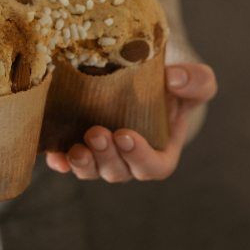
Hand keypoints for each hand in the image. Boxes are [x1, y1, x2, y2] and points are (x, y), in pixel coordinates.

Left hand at [45, 62, 216, 181]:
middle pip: (118, 171)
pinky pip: (66, 162)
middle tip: (97, 133)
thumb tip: (174, 78)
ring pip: (91, 171)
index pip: (153, 166)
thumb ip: (195, 81)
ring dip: (83, 163)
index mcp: (160, 151)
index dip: (139, 156)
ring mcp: (101, 156)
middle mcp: (128, 160)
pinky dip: (60, 162)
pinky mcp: (78, 146)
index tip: (126, 135)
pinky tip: (53, 156)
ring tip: (76, 148)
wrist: (138, 79)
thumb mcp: (194, 81)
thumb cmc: (172, 87)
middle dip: (107, 156)